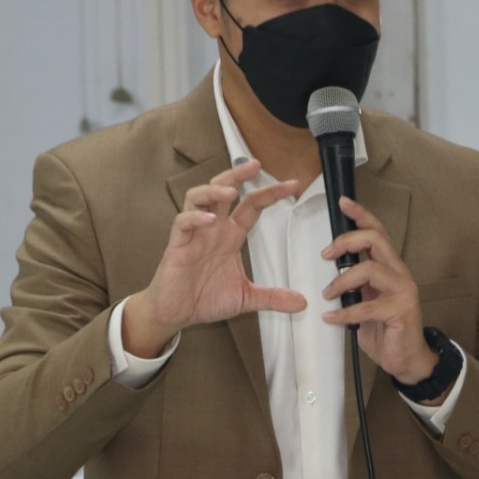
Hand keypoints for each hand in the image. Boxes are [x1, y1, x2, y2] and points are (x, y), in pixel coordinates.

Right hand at [123, 160, 305, 356]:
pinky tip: (209, 220)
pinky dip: (195, 217)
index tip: (292, 184)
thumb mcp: (246, 297)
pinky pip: (183, 223)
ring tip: (231, 190)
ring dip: (214, 189)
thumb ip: (273, 297)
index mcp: (230, 235)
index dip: (270, 193)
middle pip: (223, 189)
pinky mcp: (177, 246)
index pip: (252, 205)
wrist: (175, 314)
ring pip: (198, 197)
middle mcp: (213, 229)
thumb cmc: (205, 298)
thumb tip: (302, 303)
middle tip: (255, 165)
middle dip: (238, 175)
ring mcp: (194, 234)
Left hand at [320, 197, 437, 385]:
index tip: (343, 202)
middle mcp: (399, 273)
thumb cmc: (384, 329)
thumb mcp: (365, 302)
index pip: (377, 232)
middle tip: (326, 255)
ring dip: (342, 280)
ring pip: (370, 269)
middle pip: (375, 240)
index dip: (361, 216)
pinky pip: (367, 307)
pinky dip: (345, 313)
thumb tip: (328, 276)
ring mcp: (403, 291)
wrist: (406, 359)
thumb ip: (354, 287)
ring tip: (327, 294)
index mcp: (390, 267)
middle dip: (346, 241)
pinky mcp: (401, 310)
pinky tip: (331, 318)